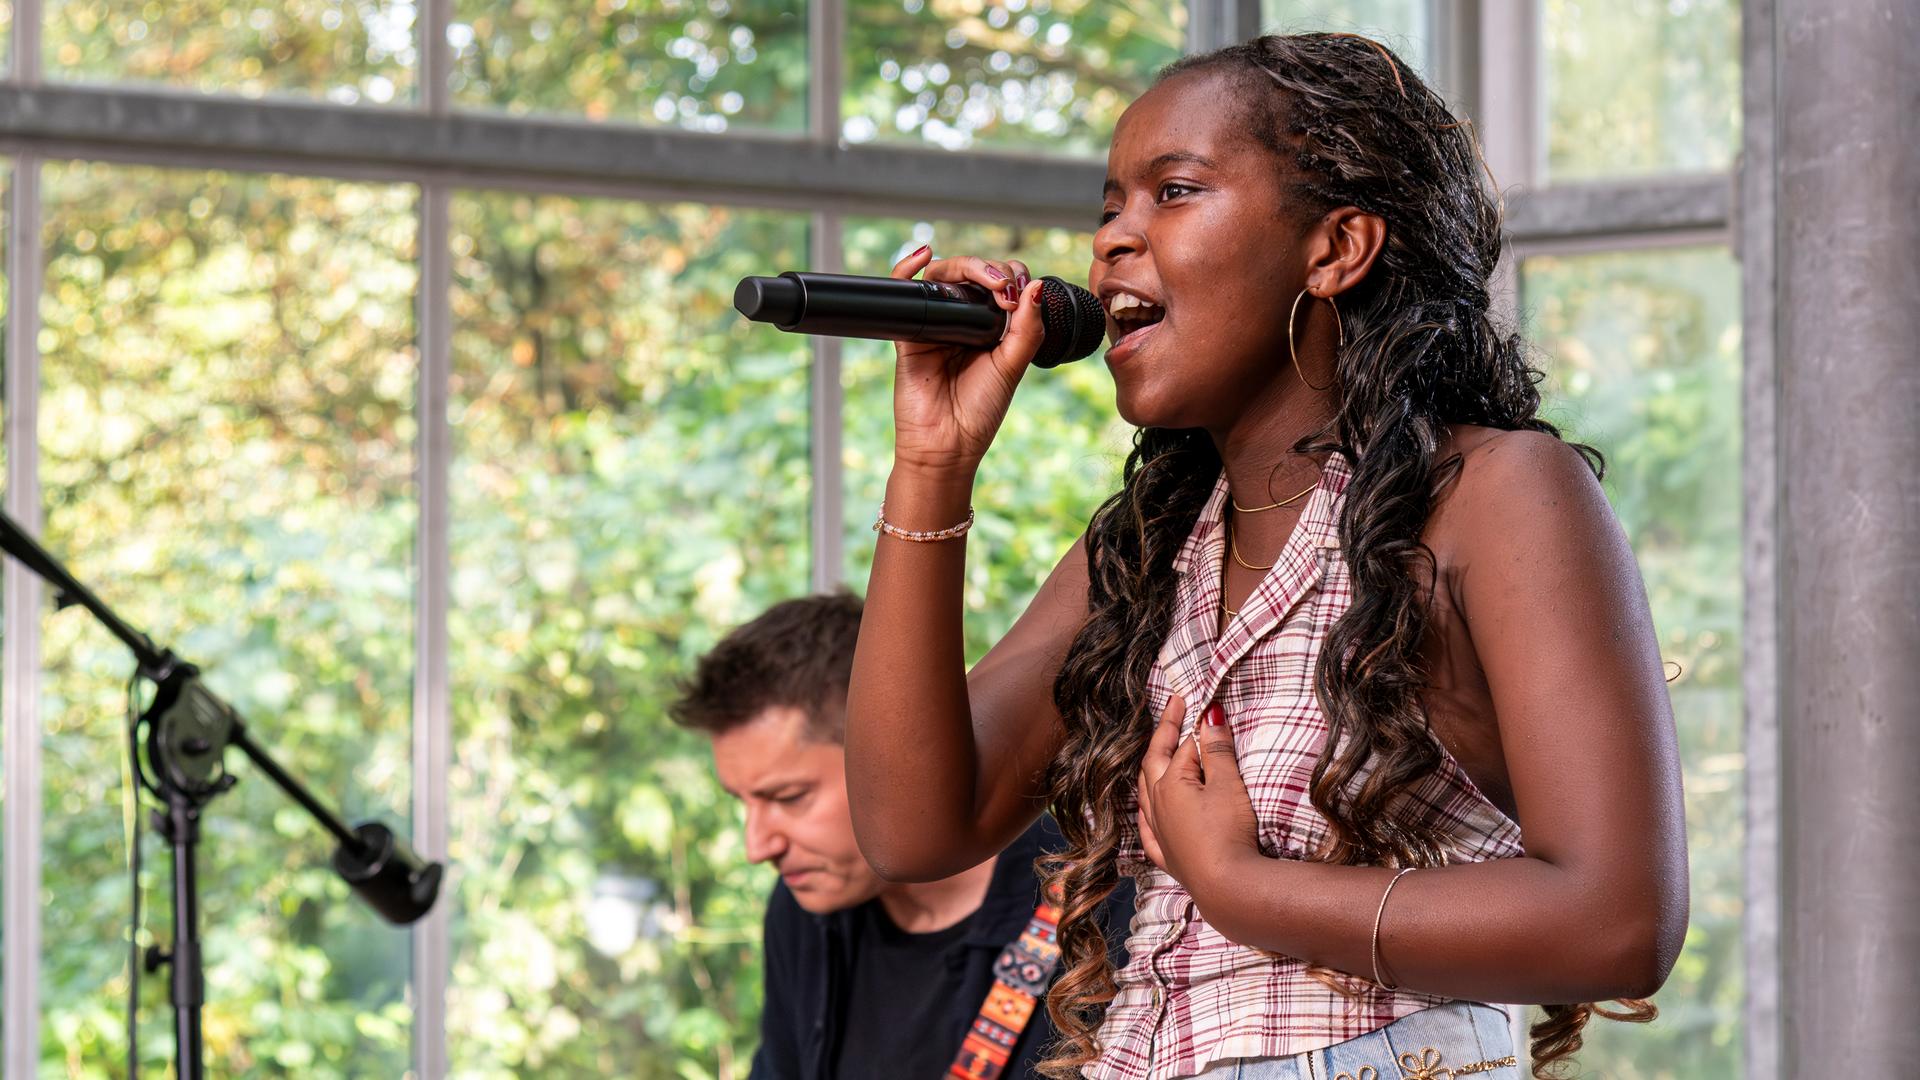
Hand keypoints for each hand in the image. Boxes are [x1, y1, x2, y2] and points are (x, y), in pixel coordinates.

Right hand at [887, 246, 1045, 474]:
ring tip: (988, 281)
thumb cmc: (979, 412)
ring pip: (942, 275)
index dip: (1013, 277)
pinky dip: (906, 268)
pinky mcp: (908, 332)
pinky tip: (922, 255)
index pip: (1001, 283)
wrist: (947, 445)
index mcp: (990, 327)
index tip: (1022, 296)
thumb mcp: (1012, 367)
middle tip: (1006, 290)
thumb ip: (1027, 329)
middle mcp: (961, 321)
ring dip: (965, 266)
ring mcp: (934, 323)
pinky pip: (903, 292)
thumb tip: (1036, 287)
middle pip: (971, 272)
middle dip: (992, 270)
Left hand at [1137, 696, 1262, 902]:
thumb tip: (1209, 715)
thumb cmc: (1227, 833)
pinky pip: (1148, 829)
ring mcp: (1159, 832)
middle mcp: (1156, 806)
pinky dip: (1146, 812)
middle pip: (1154, 761)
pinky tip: (1146, 813)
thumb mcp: (1227, 785)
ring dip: (1152, 768)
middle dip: (1163, 733)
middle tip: (1173, 710)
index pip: (1182, 747)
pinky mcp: (1167, 856)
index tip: (1202, 704)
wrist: (1227, 887)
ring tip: (1157, 753)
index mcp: (1169, 784)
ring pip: (1145, 792)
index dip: (1193, 725)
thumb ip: (1217, 749)